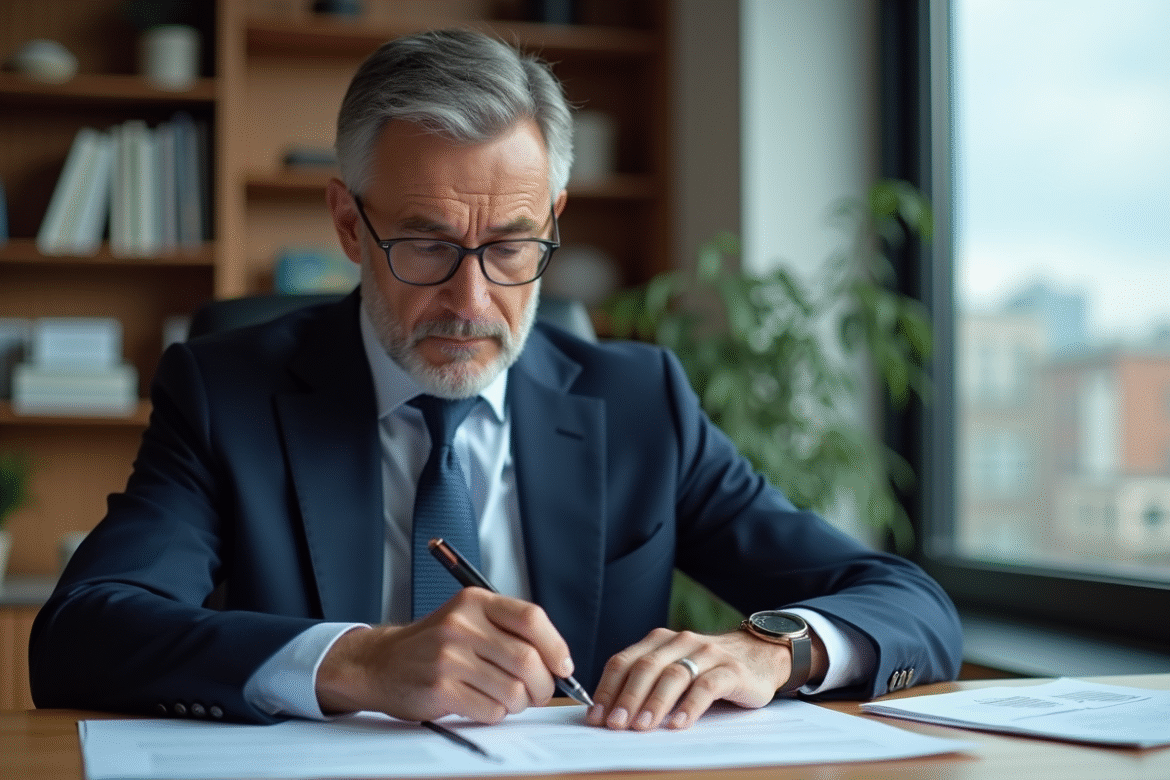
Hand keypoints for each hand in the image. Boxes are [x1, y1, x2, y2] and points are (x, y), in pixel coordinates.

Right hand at [315, 588, 574, 722]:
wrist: (380, 663)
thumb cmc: (434, 645)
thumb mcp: (467, 619)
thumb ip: (508, 630)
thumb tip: (558, 661)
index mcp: (475, 602)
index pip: (532, 618)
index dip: (556, 645)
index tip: (563, 666)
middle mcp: (462, 624)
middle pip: (528, 659)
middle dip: (542, 684)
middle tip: (538, 693)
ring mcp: (449, 656)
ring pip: (513, 689)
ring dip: (519, 703)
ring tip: (508, 699)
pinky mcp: (440, 687)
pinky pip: (491, 709)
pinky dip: (496, 713)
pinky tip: (483, 704)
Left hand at [585, 627, 825, 730]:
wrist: (761, 656)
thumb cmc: (708, 669)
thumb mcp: (676, 668)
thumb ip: (648, 682)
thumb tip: (611, 714)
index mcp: (659, 641)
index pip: (624, 661)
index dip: (607, 688)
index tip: (596, 716)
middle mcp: (680, 642)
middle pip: (646, 667)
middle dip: (626, 697)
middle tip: (614, 724)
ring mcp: (707, 654)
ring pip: (673, 675)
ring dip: (654, 703)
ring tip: (641, 727)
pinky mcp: (731, 670)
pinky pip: (706, 686)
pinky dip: (689, 706)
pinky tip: (678, 724)